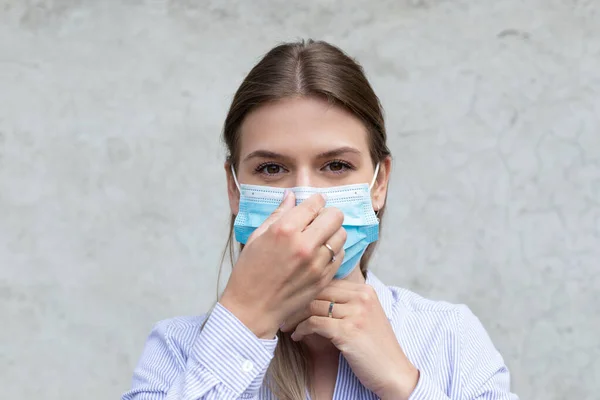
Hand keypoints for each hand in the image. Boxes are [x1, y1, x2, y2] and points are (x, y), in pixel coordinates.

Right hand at [220, 191, 346, 338]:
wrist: (252, 308)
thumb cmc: (249, 272)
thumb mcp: (257, 237)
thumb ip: (278, 214)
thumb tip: (290, 196)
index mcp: (285, 230)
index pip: (315, 203)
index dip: (316, 201)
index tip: (314, 204)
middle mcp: (304, 245)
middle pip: (335, 216)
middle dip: (328, 214)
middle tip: (318, 221)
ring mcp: (317, 264)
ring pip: (341, 235)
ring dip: (332, 233)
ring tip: (319, 239)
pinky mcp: (324, 279)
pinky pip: (340, 256)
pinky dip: (333, 251)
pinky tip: (320, 255)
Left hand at [281, 280, 418, 399]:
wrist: (394, 373)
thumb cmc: (375, 348)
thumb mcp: (365, 317)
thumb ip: (346, 303)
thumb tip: (312, 295)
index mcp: (365, 290)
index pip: (327, 282)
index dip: (306, 292)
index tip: (292, 303)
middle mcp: (362, 297)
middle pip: (318, 291)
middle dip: (297, 303)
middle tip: (283, 314)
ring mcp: (356, 313)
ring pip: (313, 306)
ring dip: (295, 318)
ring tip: (287, 327)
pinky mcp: (348, 331)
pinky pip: (314, 323)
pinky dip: (301, 330)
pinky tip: (297, 337)